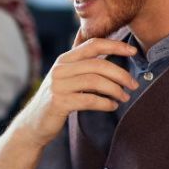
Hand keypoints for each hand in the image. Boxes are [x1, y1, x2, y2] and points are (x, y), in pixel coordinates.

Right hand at [10, 38, 138, 147]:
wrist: (34, 123)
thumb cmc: (57, 100)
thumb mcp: (68, 79)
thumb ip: (84, 69)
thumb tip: (115, 64)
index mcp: (64, 60)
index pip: (92, 45)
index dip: (115, 46)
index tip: (133, 51)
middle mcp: (60, 69)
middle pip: (98, 64)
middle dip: (121, 74)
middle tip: (134, 84)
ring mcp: (58, 85)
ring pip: (95, 81)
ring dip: (115, 90)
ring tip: (124, 97)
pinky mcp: (59, 102)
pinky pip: (89, 100)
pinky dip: (105, 103)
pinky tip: (112, 106)